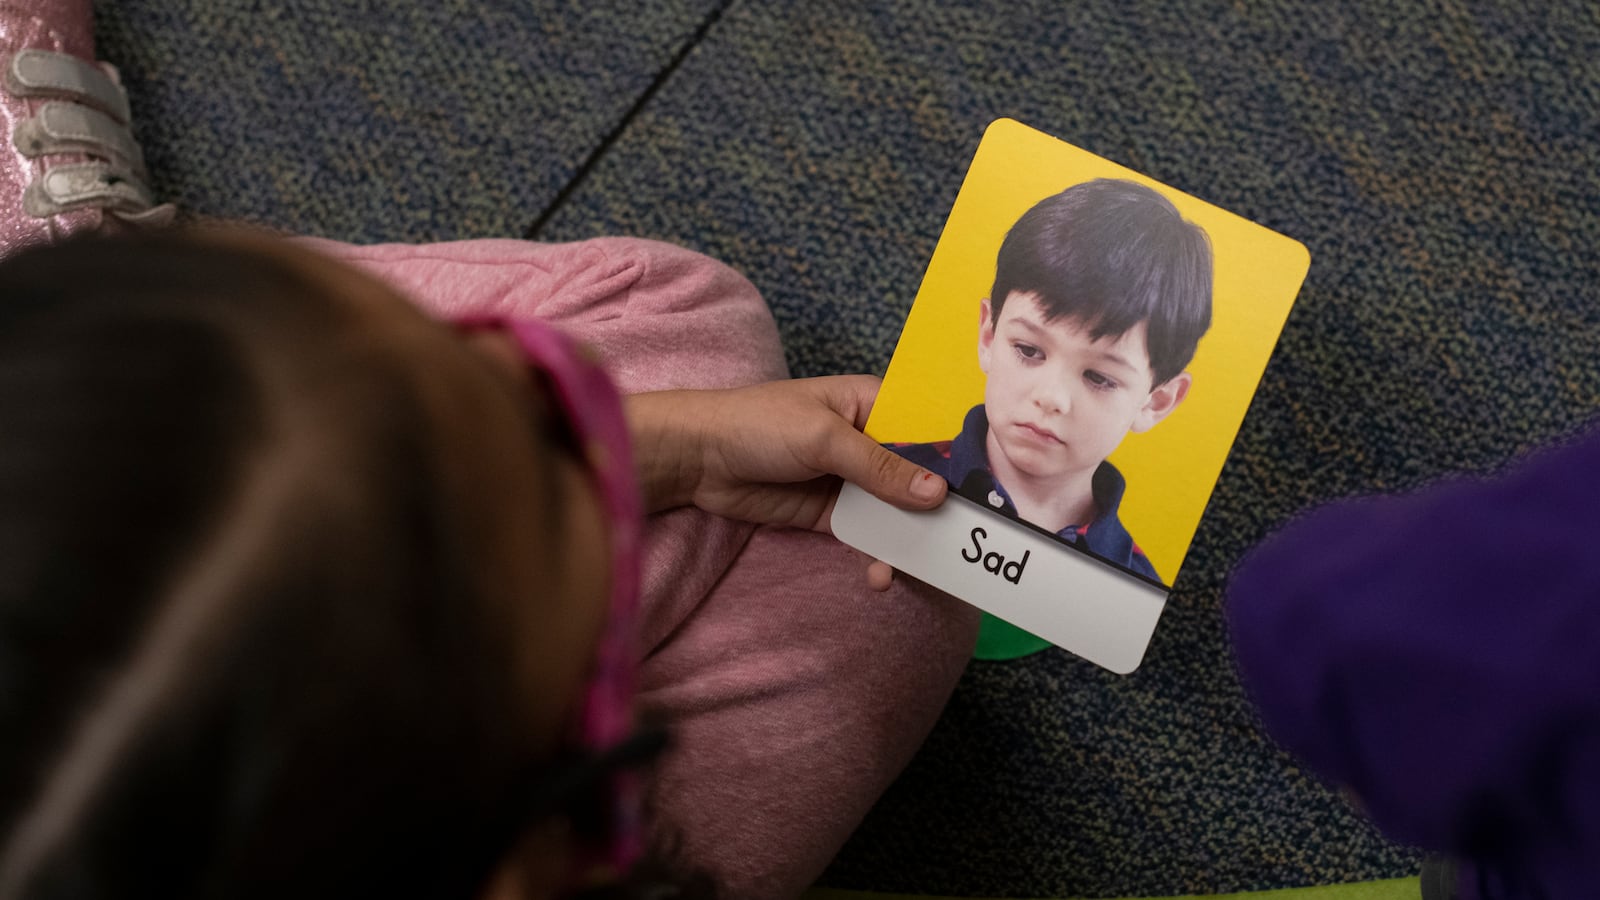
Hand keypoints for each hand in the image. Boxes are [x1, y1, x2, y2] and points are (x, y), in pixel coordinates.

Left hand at [625, 374, 945, 547]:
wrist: (699, 458)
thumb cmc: (760, 423)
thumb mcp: (824, 437)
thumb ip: (880, 467)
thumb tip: (936, 493)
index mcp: (876, 405)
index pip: (929, 432)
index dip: (956, 461)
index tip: (986, 494)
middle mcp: (873, 442)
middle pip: (920, 478)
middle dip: (940, 510)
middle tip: (963, 542)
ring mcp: (854, 481)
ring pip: (898, 512)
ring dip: (910, 539)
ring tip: (921, 567)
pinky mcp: (834, 515)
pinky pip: (869, 536)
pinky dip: (879, 555)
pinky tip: (881, 574)